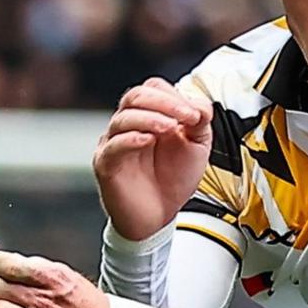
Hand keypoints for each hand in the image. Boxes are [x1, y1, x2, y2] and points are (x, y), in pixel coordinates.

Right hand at [93, 77, 213, 240]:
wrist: (158, 218)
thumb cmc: (171, 182)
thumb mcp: (196, 147)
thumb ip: (200, 122)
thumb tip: (200, 104)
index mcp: (150, 117)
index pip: (153, 89)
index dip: (174, 96)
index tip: (195, 114)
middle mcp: (129, 126)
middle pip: (135, 96)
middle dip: (163, 102)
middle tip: (185, 116)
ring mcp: (115, 143)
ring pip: (123, 118)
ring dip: (150, 118)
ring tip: (169, 129)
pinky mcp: (107, 164)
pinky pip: (113, 145)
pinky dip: (130, 139)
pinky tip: (147, 141)